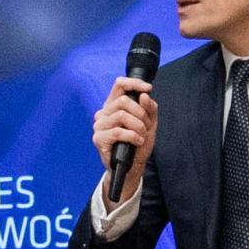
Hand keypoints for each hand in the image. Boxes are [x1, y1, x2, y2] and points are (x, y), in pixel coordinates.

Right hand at [92, 77, 155, 201]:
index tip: (148, 89)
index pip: (119, 84)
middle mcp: (104, 112)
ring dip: (138, 126)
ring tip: (142, 136)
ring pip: (121, 115)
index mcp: (114, 105)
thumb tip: (144, 95)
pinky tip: (137, 142)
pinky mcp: (98, 138)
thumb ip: (150, 108)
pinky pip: (118, 131)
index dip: (134, 83)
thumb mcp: (150, 123)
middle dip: (141, 113)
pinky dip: (133, 136)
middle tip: (146, 126)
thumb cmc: (139, 142)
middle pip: (124, 101)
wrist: (133, 165)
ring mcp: (99, 125)